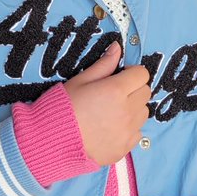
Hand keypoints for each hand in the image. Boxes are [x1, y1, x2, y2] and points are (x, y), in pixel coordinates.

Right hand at [64, 41, 151, 165]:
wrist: (51, 143)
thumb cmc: (62, 108)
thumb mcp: (79, 81)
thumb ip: (103, 65)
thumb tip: (117, 48)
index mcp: (116, 90)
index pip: (142, 74)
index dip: (131, 72)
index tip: (120, 76)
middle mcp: (126, 111)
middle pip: (145, 92)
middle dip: (134, 89)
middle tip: (115, 93)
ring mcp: (127, 131)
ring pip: (143, 112)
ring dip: (133, 108)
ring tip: (112, 111)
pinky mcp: (125, 148)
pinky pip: (137, 132)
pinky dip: (129, 128)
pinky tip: (110, 128)